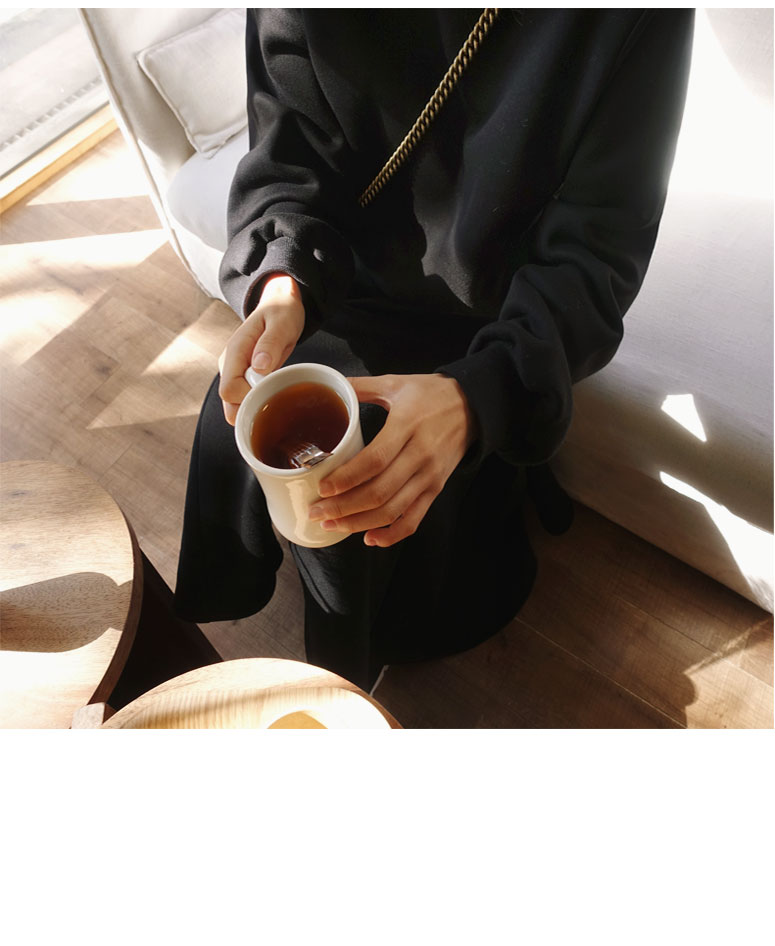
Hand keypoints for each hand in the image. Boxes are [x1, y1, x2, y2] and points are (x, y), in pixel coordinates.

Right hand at [218, 274, 304, 424]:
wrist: (280, 305)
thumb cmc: (281, 312)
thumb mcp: (282, 322)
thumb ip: (269, 343)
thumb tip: (259, 367)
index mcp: (235, 351)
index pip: (229, 389)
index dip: (249, 397)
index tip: (271, 389)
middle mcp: (229, 365)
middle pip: (229, 403)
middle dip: (251, 408)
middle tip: (276, 396)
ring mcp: (234, 373)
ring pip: (235, 406)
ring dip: (255, 408)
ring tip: (277, 394)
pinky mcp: (243, 378)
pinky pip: (245, 401)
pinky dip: (258, 405)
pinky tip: (274, 397)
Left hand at [308, 374, 477, 547]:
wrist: (474, 406)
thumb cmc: (432, 394)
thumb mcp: (396, 383)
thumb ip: (361, 387)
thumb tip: (330, 386)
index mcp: (407, 426)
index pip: (374, 461)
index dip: (346, 478)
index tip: (323, 487)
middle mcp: (420, 456)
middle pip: (379, 492)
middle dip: (343, 507)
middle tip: (316, 512)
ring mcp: (429, 476)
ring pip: (392, 510)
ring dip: (359, 523)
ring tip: (332, 525)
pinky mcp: (436, 489)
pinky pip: (414, 519)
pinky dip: (392, 534)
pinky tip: (369, 538)